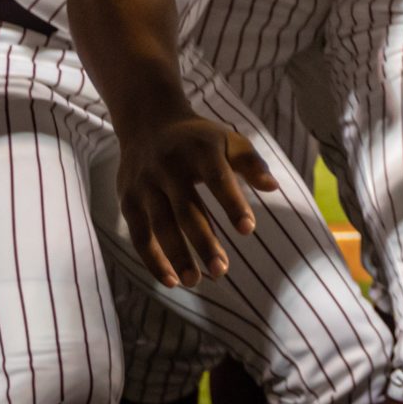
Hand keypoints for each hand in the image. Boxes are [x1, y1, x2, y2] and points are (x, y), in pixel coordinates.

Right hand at [116, 113, 276, 287]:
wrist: (148, 122)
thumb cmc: (199, 139)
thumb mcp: (228, 140)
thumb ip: (251, 163)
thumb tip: (273, 188)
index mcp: (199, 149)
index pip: (217, 178)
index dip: (232, 203)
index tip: (248, 230)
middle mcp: (169, 166)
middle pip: (186, 209)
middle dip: (203, 242)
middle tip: (221, 271)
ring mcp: (145, 184)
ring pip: (160, 225)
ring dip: (177, 256)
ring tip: (196, 281)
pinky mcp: (128, 200)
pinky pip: (140, 235)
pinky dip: (153, 259)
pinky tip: (171, 281)